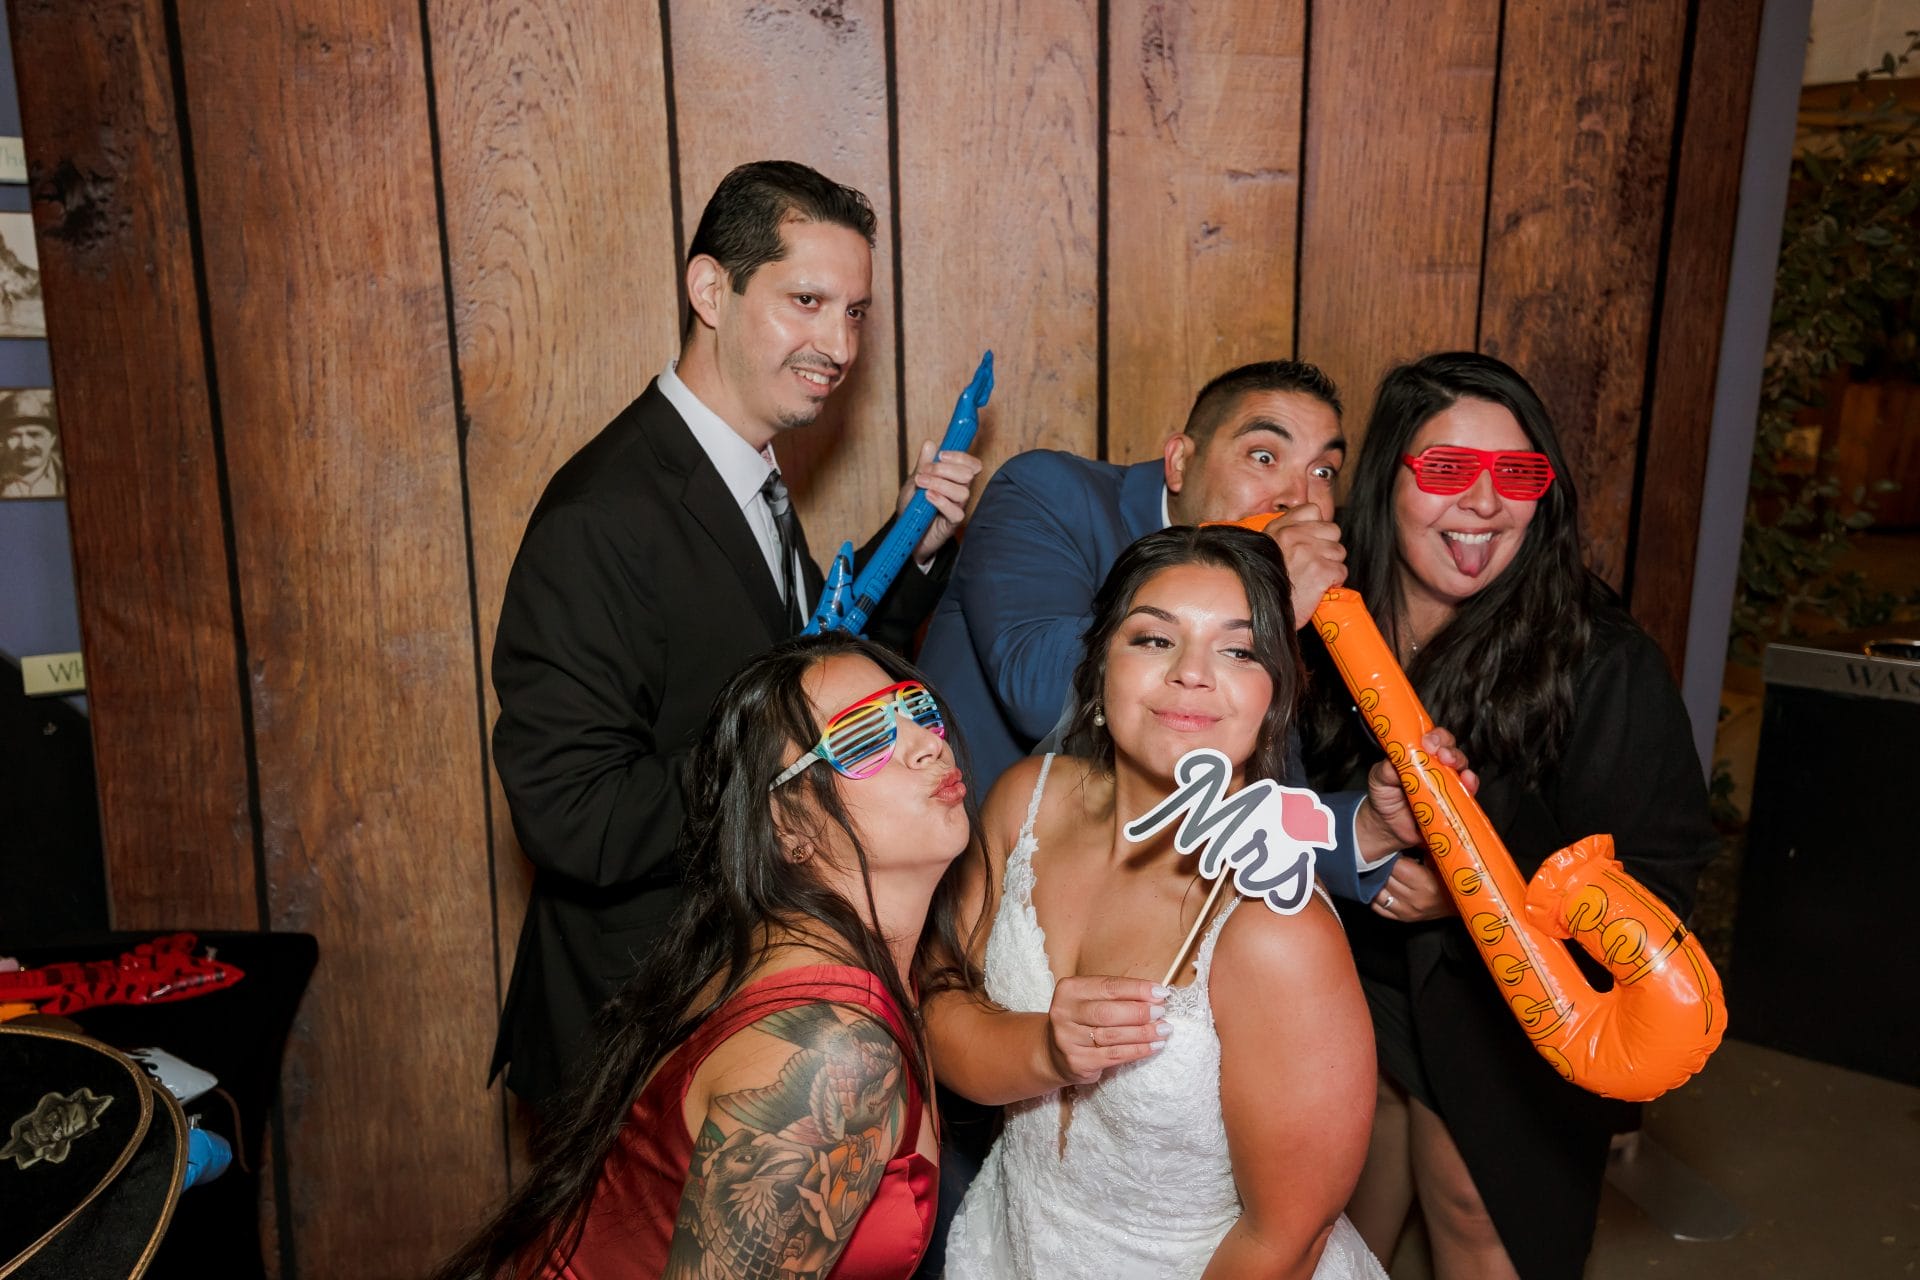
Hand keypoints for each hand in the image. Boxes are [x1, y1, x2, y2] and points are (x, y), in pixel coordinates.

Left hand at [900, 440, 984, 562]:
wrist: (905, 532)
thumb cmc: (912, 507)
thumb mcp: (914, 482)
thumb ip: (923, 464)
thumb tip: (930, 444)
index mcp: (954, 479)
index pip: (971, 465)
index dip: (961, 457)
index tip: (941, 455)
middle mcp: (959, 492)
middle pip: (968, 474)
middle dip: (944, 469)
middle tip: (923, 471)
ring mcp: (957, 508)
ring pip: (962, 492)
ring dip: (939, 484)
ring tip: (921, 484)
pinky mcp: (952, 524)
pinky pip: (956, 511)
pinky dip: (941, 501)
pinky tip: (928, 497)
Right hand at [1044, 974, 1169, 1085]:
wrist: (1055, 1052)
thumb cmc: (1083, 1020)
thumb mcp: (1092, 1000)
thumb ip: (1118, 996)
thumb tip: (1156, 996)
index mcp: (1069, 990)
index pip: (1108, 986)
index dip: (1137, 989)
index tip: (1161, 992)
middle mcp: (1063, 1013)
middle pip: (1108, 1012)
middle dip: (1140, 1012)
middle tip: (1162, 1012)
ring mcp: (1068, 1039)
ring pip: (1113, 1036)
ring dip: (1144, 1033)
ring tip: (1164, 1029)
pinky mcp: (1077, 1062)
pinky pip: (1114, 1055)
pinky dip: (1138, 1050)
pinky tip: (1154, 1046)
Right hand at [1258, 504, 1345, 627]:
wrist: (1253, 609)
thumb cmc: (1258, 585)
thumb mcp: (1263, 551)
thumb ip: (1283, 537)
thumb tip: (1306, 535)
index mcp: (1280, 529)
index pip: (1313, 510)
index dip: (1316, 526)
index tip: (1311, 541)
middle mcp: (1295, 536)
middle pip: (1332, 530)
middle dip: (1327, 547)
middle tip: (1314, 563)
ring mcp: (1309, 552)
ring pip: (1339, 552)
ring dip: (1331, 566)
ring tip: (1314, 578)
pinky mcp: (1320, 571)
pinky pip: (1341, 571)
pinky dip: (1334, 582)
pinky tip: (1318, 588)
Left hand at [1354, 726, 1477, 856]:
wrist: (1388, 829)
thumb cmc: (1385, 798)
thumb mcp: (1378, 780)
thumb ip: (1386, 769)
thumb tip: (1398, 757)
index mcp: (1419, 755)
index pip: (1432, 738)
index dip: (1434, 737)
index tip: (1427, 742)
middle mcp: (1436, 766)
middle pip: (1450, 750)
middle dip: (1449, 749)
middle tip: (1441, 755)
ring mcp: (1447, 784)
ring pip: (1462, 768)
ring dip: (1461, 765)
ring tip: (1455, 768)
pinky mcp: (1455, 803)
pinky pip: (1468, 793)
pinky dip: (1471, 786)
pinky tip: (1468, 784)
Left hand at [1371, 854, 1452, 921]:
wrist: (1460, 906)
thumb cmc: (1450, 880)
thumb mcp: (1441, 863)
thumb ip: (1425, 849)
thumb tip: (1408, 832)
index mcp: (1425, 884)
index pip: (1396, 866)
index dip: (1392, 856)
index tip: (1392, 851)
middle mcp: (1414, 900)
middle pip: (1385, 879)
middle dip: (1383, 867)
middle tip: (1384, 859)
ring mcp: (1407, 912)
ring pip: (1378, 893)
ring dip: (1377, 881)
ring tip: (1381, 872)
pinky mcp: (1402, 919)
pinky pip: (1378, 908)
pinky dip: (1376, 896)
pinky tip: (1380, 886)